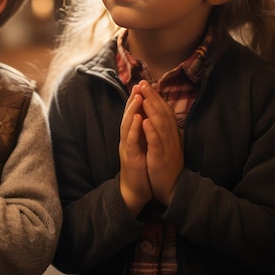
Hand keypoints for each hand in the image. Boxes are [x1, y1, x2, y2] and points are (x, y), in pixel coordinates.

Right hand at [119, 81, 152, 215]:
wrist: (135, 190)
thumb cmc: (140, 168)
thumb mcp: (142, 147)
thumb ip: (142, 132)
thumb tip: (147, 117)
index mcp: (132, 136)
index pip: (133, 114)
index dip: (136, 99)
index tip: (142, 85)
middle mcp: (127, 138)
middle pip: (128, 115)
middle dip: (133, 99)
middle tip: (138, 85)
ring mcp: (127, 147)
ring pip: (127, 125)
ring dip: (132, 111)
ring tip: (137, 97)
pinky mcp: (130, 157)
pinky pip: (131, 141)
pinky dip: (134, 129)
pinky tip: (137, 119)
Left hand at [139, 83, 183, 205]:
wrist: (171, 190)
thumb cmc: (166, 167)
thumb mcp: (167, 145)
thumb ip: (165, 130)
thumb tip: (161, 115)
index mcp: (172, 135)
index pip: (165, 111)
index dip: (156, 97)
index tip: (147, 85)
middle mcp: (171, 139)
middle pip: (163, 114)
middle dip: (153, 98)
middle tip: (143, 84)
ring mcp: (167, 148)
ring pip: (161, 125)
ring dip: (152, 110)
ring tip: (144, 96)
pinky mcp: (161, 159)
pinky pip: (156, 143)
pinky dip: (151, 131)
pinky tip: (145, 121)